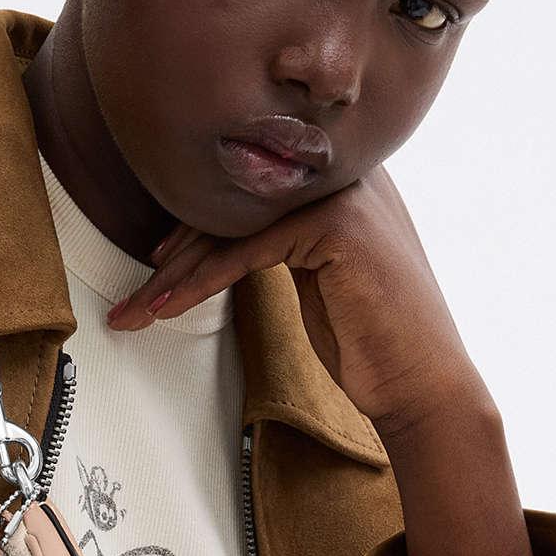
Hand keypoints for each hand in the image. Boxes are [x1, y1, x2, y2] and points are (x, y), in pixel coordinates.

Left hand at [109, 164, 485, 442]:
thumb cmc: (368, 338)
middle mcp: (346, 172)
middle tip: (134, 296)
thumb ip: (279, 241)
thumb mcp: (314, 276)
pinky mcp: (337, 224)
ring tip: (136, 310)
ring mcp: (345, 192)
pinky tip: (166, 307)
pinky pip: (246, 250)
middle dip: (177, 252)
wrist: (421, 383)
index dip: (196, 226)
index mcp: (342, 176)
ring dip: (175, 273)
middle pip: (236, 202)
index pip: (250, 190)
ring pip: (233, 224)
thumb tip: (216, 235)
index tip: (158, 264)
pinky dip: (199, 283)